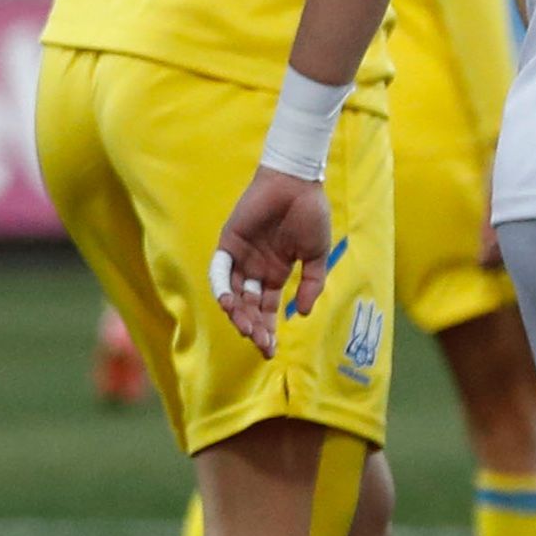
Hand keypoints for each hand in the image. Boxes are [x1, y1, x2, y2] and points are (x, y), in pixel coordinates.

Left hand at [209, 171, 333, 353]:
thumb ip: (311, 284)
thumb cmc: (310, 214)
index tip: (270, 351)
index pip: (266, 310)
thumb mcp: (315, 255)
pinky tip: (231, 303)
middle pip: (249, 307)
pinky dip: (222, 287)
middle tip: (260, 344)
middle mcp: (255, 269)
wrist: (298, 183)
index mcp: (275, 274)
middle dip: (253, 328)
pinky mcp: (229, 242)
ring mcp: (241, 257)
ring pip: (233, 293)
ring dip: (238, 313)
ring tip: (247, 328)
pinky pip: (220, 269)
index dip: (267, 331)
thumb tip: (303, 314)